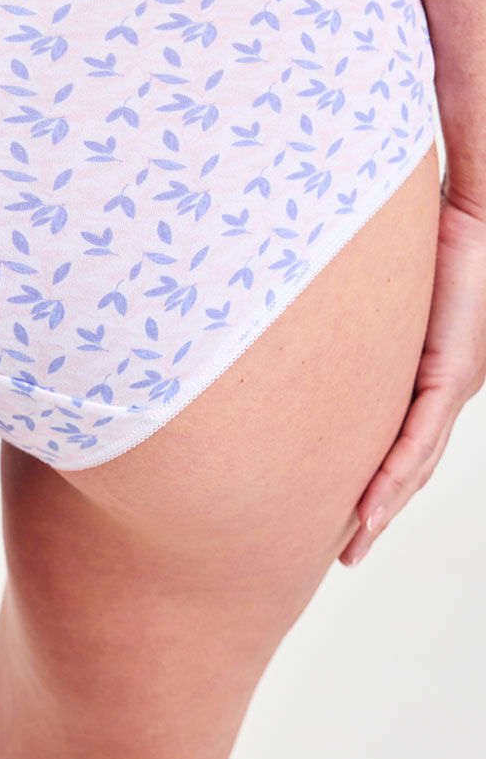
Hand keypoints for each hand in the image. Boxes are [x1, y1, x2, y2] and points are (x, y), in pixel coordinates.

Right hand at [339, 186, 485, 564]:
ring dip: (383, 510)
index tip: (343, 516)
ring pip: (415, 463)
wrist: (473, 206)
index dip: (374, 480)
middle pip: (410, 465)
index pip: (400, 438)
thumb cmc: (422, 234)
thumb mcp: (373, 291)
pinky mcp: (451, 371)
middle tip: (348, 553)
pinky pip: (416, 437)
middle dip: (379, 513)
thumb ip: (342, 314)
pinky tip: (371, 510)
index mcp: (426, 368)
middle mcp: (443, 384)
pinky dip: (393, 478)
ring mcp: (450, 381)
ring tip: (354, 547)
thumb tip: (290, 317)